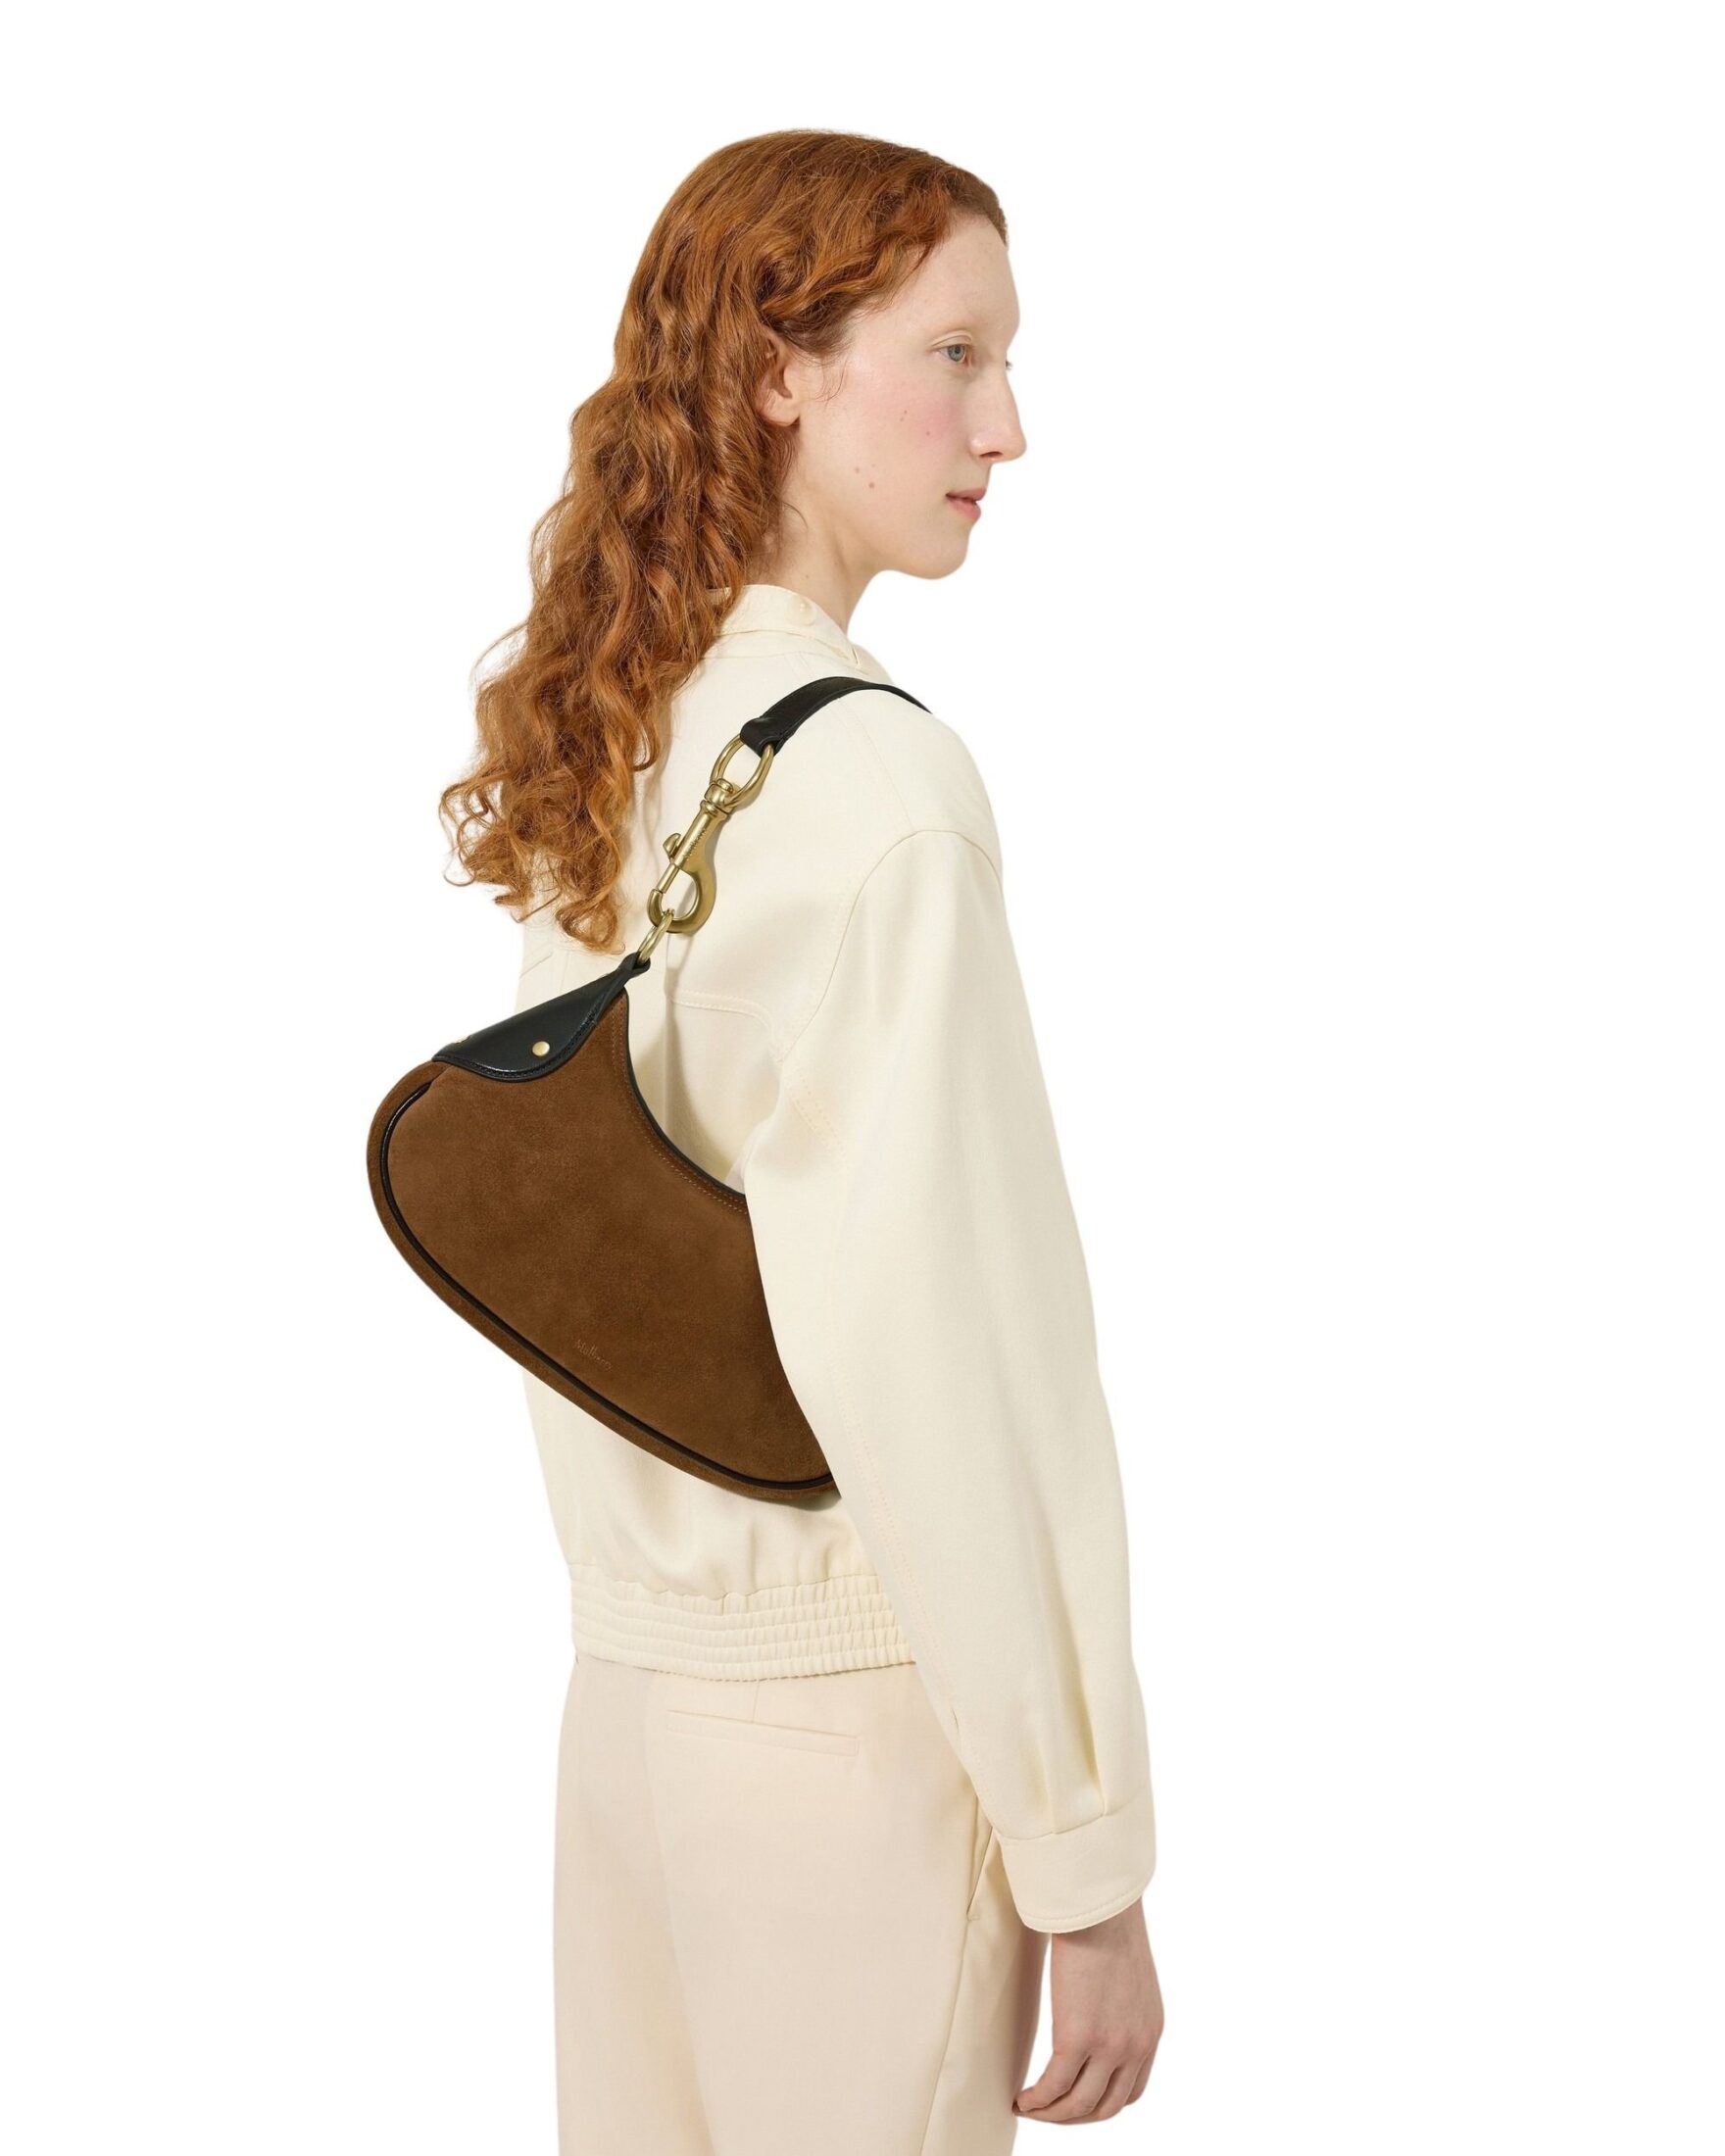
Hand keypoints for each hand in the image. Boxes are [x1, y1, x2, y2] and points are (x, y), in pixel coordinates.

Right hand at [1013, 1896, 1162, 2123]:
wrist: (1099, 1905)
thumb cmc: (1108, 1924)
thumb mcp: (1129, 1976)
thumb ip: (1120, 2004)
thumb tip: (1094, 2008)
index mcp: (1150, 2032)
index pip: (1131, 2091)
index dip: (1100, 2104)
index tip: (1073, 2100)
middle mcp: (1135, 2047)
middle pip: (1105, 2108)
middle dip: (1073, 2117)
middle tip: (1046, 2112)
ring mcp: (1109, 2046)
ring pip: (1078, 2105)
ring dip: (1050, 2115)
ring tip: (1027, 2108)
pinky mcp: (1078, 2038)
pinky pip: (1054, 2087)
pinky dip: (1036, 2100)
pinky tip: (1021, 2098)